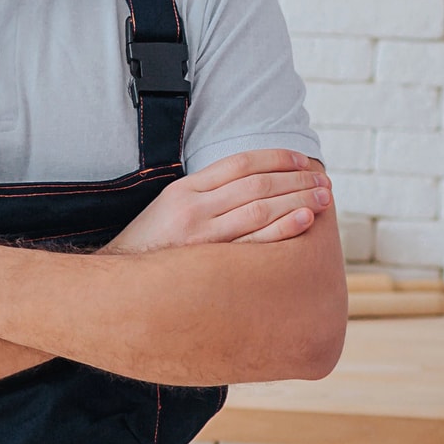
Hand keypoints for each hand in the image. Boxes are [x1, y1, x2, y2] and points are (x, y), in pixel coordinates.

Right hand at [104, 149, 330, 254]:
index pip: (239, 163)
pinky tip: (304, 220)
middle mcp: (193, 208)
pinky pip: (253, 241)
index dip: (276, 158)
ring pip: (259, 208)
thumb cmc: (152, 246)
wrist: (118, 285)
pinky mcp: (208, 263)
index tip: (303, 160)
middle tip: (324, 181)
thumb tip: (255, 185)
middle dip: (296, 179)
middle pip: (256, 184)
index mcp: (184, 190)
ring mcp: (201, 236)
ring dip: (297, 200)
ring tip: (324, 198)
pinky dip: (282, 228)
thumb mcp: (170, 208)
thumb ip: (206, 195)